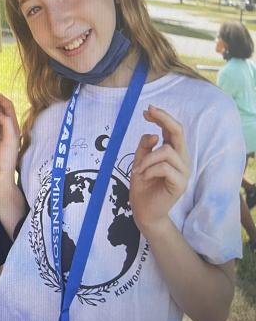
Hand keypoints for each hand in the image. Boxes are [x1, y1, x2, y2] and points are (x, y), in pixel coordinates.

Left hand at [130, 105, 189, 236]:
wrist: (144, 209)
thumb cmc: (143, 184)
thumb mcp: (139, 160)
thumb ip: (145, 147)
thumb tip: (154, 134)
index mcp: (173, 152)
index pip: (173, 130)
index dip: (162, 117)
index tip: (147, 110)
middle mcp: (181, 159)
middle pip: (178, 132)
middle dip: (163, 119)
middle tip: (148, 112)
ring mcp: (183, 171)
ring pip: (166, 151)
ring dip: (147, 158)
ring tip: (137, 170)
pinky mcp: (180, 183)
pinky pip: (164, 168)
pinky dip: (149, 170)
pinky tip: (143, 176)